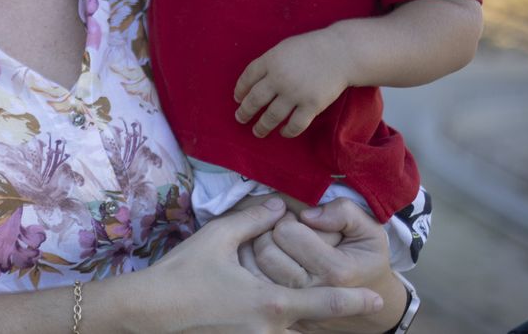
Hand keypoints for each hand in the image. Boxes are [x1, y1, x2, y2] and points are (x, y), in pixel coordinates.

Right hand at [150, 197, 382, 330]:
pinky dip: (277, 323)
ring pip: (290, 330)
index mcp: (272, 302)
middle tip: (344, 297)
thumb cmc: (183, 273)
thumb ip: (253, 220)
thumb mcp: (217, 238)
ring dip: (299, 318)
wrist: (150, 312)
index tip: (376, 298)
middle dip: (327, 312)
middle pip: (312, 323)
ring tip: (294, 298)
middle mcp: (270, 329)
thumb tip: (280, 206)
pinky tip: (264, 309)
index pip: (326, 303)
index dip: (354, 301)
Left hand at [234, 29, 347, 137]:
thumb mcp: (284, 48)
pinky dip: (287, 132)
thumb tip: (253, 82)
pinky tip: (282, 132)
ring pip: (272, 116)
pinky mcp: (312, 105)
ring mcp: (295, 93)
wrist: (341, 53)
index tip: (238, 99)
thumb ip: (269, 63)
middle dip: (245, 112)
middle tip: (240, 119)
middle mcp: (279, 78)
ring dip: (262, 126)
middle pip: (255, 100)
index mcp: (270, 61)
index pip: (247, 78)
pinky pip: (295, 125)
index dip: (240, 90)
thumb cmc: (311, 48)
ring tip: (257, 132)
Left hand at [254, 199, 399, 332]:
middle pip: (266, 250)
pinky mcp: (283, 315)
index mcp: (336, 271)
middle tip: (286, 234)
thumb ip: (345, 213)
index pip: (287, 232)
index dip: (290, 219)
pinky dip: (248, 268)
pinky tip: (266, 261)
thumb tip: (309, 214)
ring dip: (257, 249)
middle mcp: (312, 292)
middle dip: (271, 233)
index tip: (300, 222)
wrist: (373, 307)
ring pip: (253, 267)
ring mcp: (295, 308)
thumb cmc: (366, 260)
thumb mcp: (370, 231)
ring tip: (277, 246)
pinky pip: (251, 285)